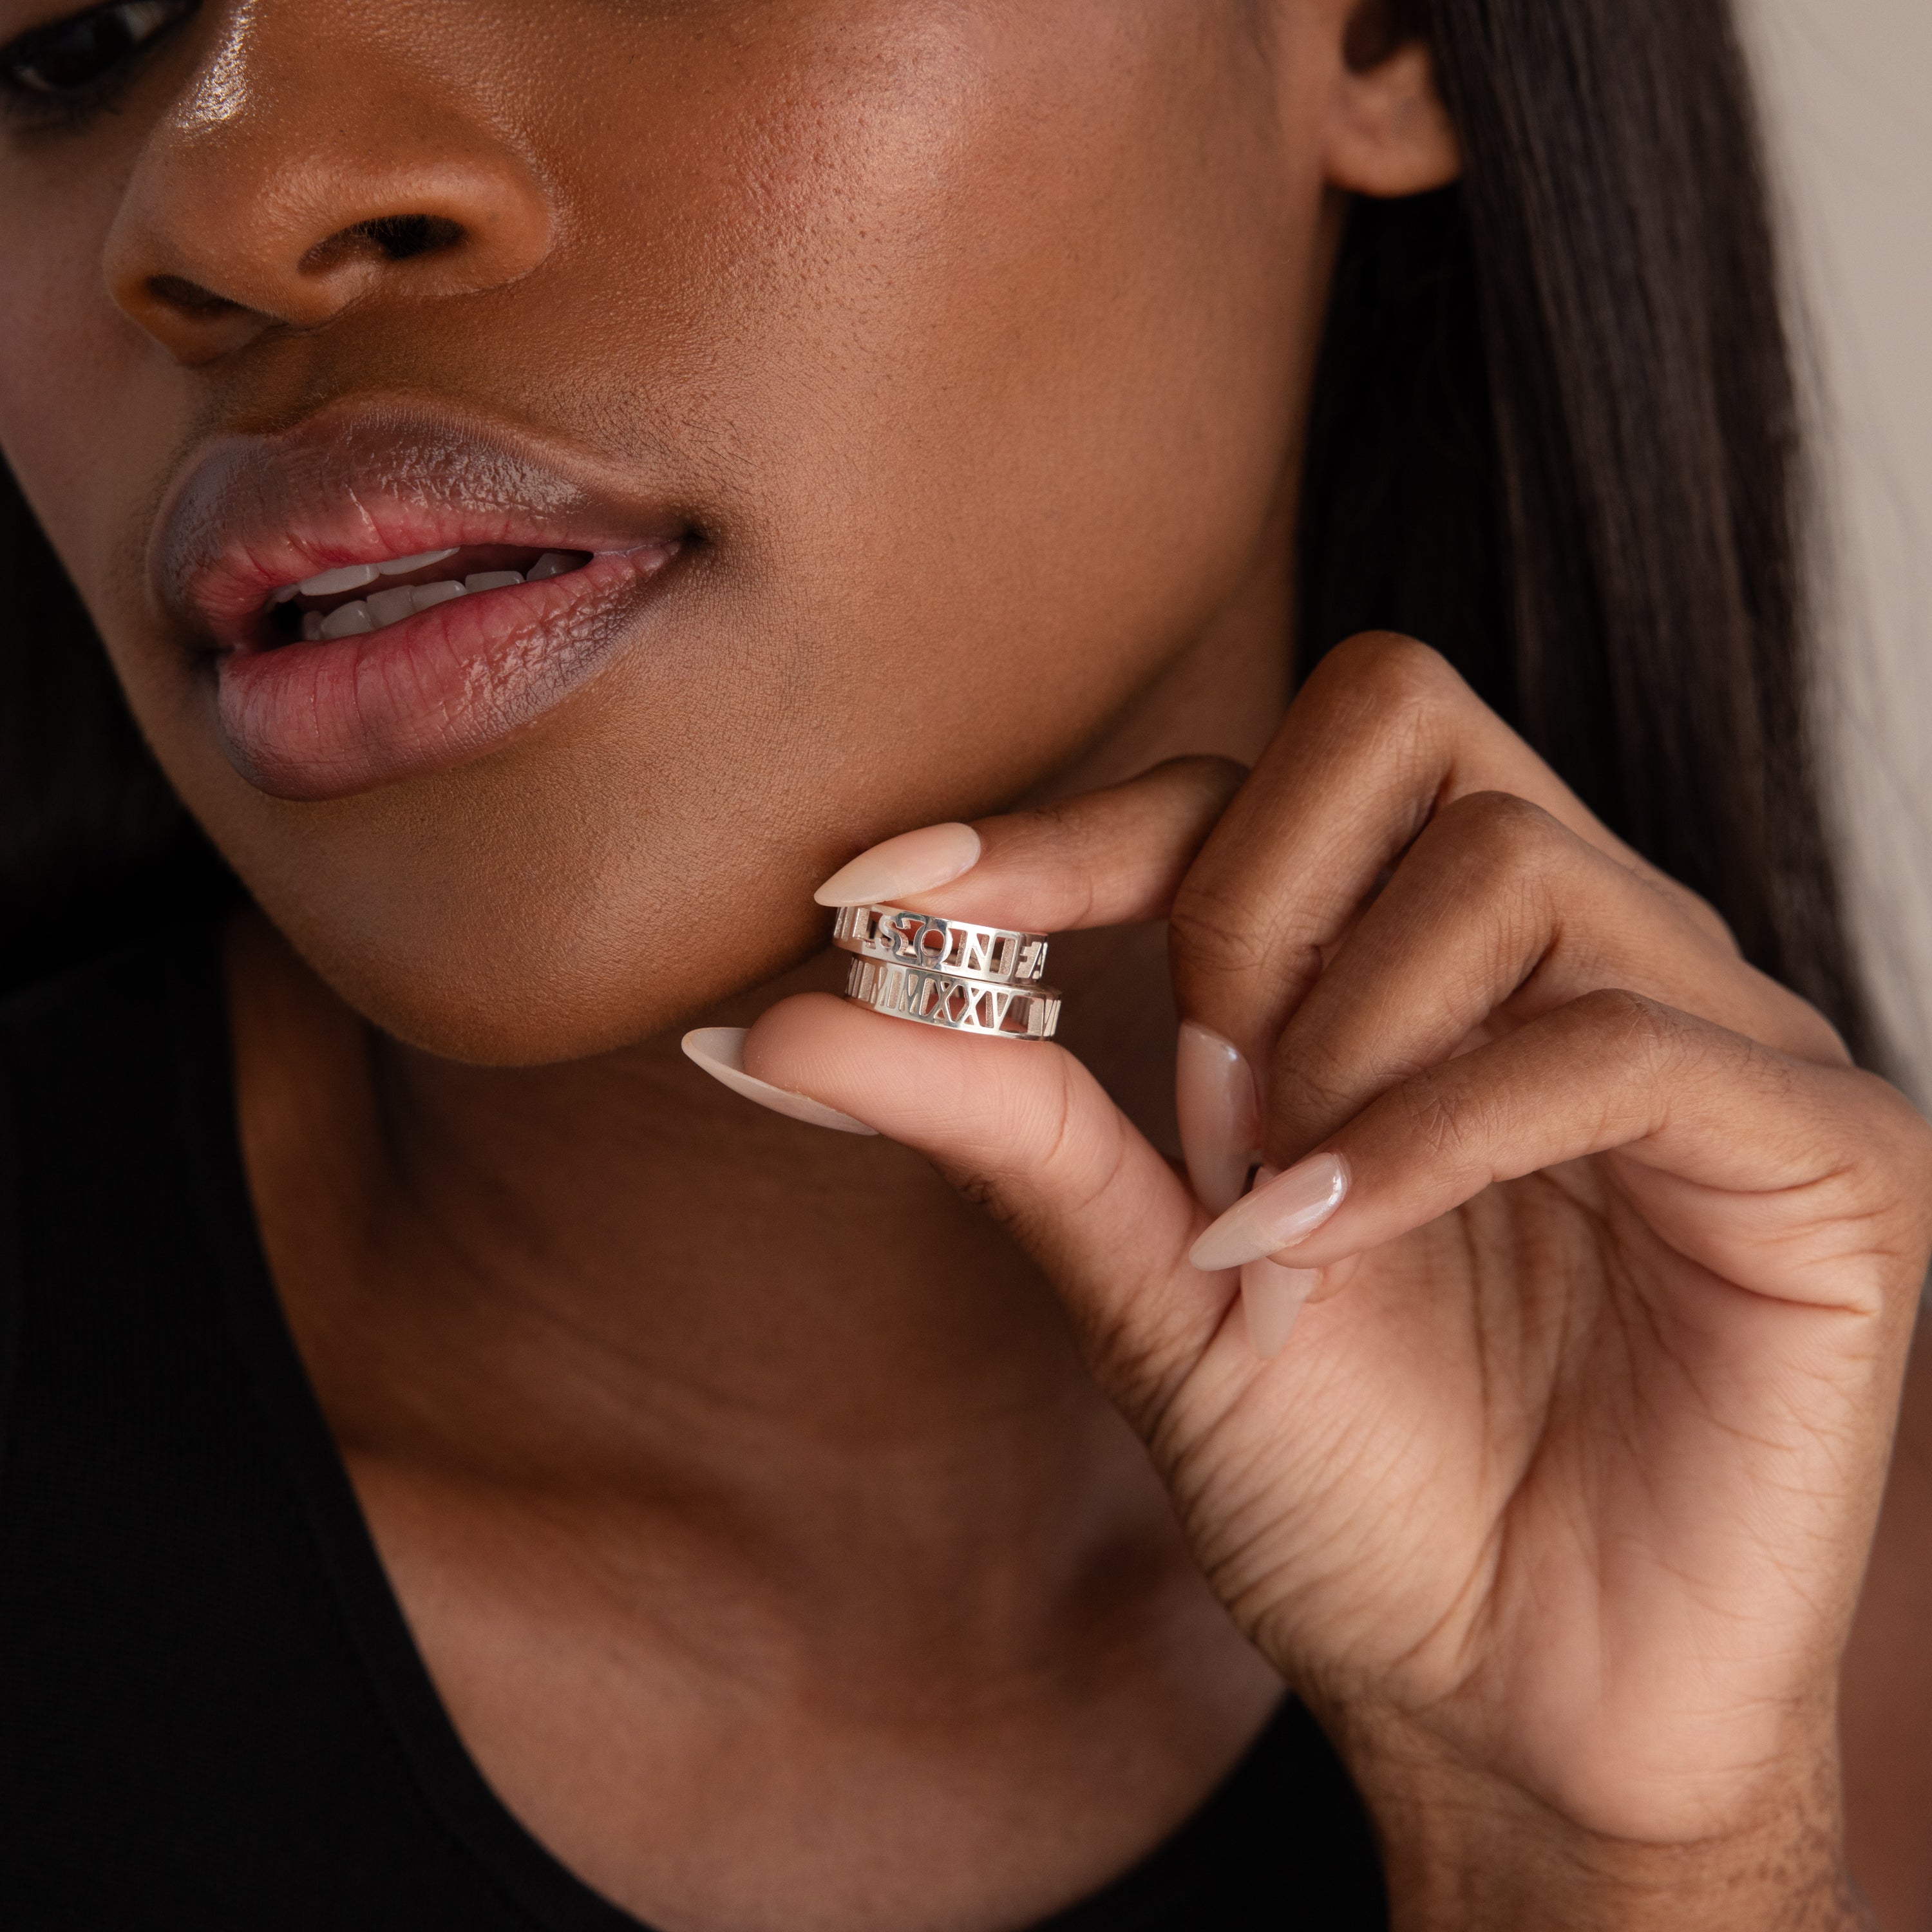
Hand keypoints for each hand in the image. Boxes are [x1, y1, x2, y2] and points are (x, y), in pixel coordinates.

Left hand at [739, 636, 1931, 1926]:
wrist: (1514, 1712)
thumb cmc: (1351, 1491)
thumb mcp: (1145, 1281)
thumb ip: (998, 1120)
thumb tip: (763, 1016)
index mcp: (1432, 961)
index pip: (1259, 776)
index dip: (1071, 818)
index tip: (880, 892)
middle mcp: (1580, 948)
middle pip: (1398, 717)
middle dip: (1238, 904)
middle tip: (1199, 1107)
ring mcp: (1714, 1033)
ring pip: (1504, 867)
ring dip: (1333, 1041)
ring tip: (1286, 1212)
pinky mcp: (1828, 1151)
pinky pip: (1617, 1042)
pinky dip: (1429, 1134)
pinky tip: (1331, 1243)